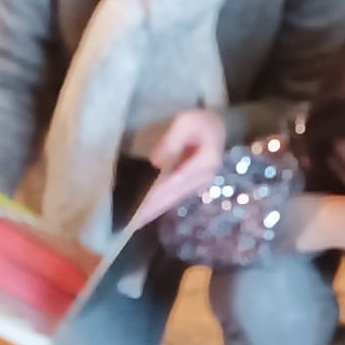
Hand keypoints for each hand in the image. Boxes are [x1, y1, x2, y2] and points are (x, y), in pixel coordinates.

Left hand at [130, 109, 228, 228]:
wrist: (214, 129)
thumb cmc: (199, 122)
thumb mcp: (186, 122)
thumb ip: (172, 139)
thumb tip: (155, 162)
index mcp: (205, 162)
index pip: (175, 181)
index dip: (156, 194)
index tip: (139, 205)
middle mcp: (203, 178)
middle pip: (173, 195)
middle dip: (152, 208)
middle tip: (130, 222)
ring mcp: (198, 185)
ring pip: (172, 200)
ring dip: (154, 211)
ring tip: (135, 223)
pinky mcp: (192, 187)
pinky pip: (173, 198)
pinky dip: (158, 206)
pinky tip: (146, 214)